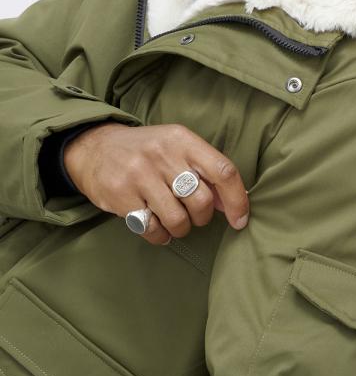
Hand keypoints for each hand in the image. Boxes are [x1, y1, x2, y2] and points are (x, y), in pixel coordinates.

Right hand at [63, 122, 249, 245]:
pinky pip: (152, 229)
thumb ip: (204, 171)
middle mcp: (162, 154)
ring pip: (177, 219)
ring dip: (180, 229)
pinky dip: (159, 235)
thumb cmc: (146, 151)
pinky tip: (156, 227)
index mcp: (182, 139)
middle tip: (193, 215)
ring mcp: (139, 175)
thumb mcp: (176, 147)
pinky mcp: (120, 196)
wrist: (95, 147)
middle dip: (202, 217)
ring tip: (174, 222)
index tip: (240, 220)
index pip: (222, 171)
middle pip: (201, 201)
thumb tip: (233, 202)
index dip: (236, 199)